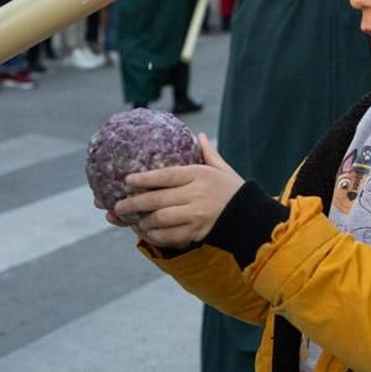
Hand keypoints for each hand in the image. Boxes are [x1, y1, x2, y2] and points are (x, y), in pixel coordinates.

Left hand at [114, 134, 243, 248]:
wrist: (251, 217)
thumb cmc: (233, 190)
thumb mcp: (222, 169)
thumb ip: (208, 152)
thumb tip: (198, 135)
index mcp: (199, 175)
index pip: (166, 175)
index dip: (144, 178)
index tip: (127, 180)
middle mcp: (196, 195)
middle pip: (158, 199)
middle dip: (135, 203)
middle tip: (118, 205)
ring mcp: (196, 215)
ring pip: (161, 219)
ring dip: (143, 221)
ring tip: (132, 221)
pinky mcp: (197, 232)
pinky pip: (170, 236)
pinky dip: (155, 236)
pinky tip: (147, 233)